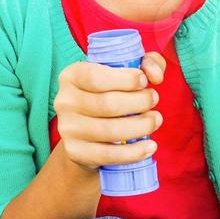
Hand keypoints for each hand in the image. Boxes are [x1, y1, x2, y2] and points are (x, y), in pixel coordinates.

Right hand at [54, 50, 166, 172]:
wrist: (89, 134)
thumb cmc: (111, 94)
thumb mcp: (127, 72)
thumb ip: (147, 63)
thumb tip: (154, 75)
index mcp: (71, 75)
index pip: (95, 77)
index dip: (125, 79)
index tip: (144, 81)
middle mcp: (64, 101)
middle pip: (107, 104)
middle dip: (139, 102)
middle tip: (154, 100)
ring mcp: (67, 128)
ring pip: (110, 130)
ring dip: (141, 126)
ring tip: (155, 120)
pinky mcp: (75, 152)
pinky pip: (108, 155)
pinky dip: (134, 153)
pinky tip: (150, 146)